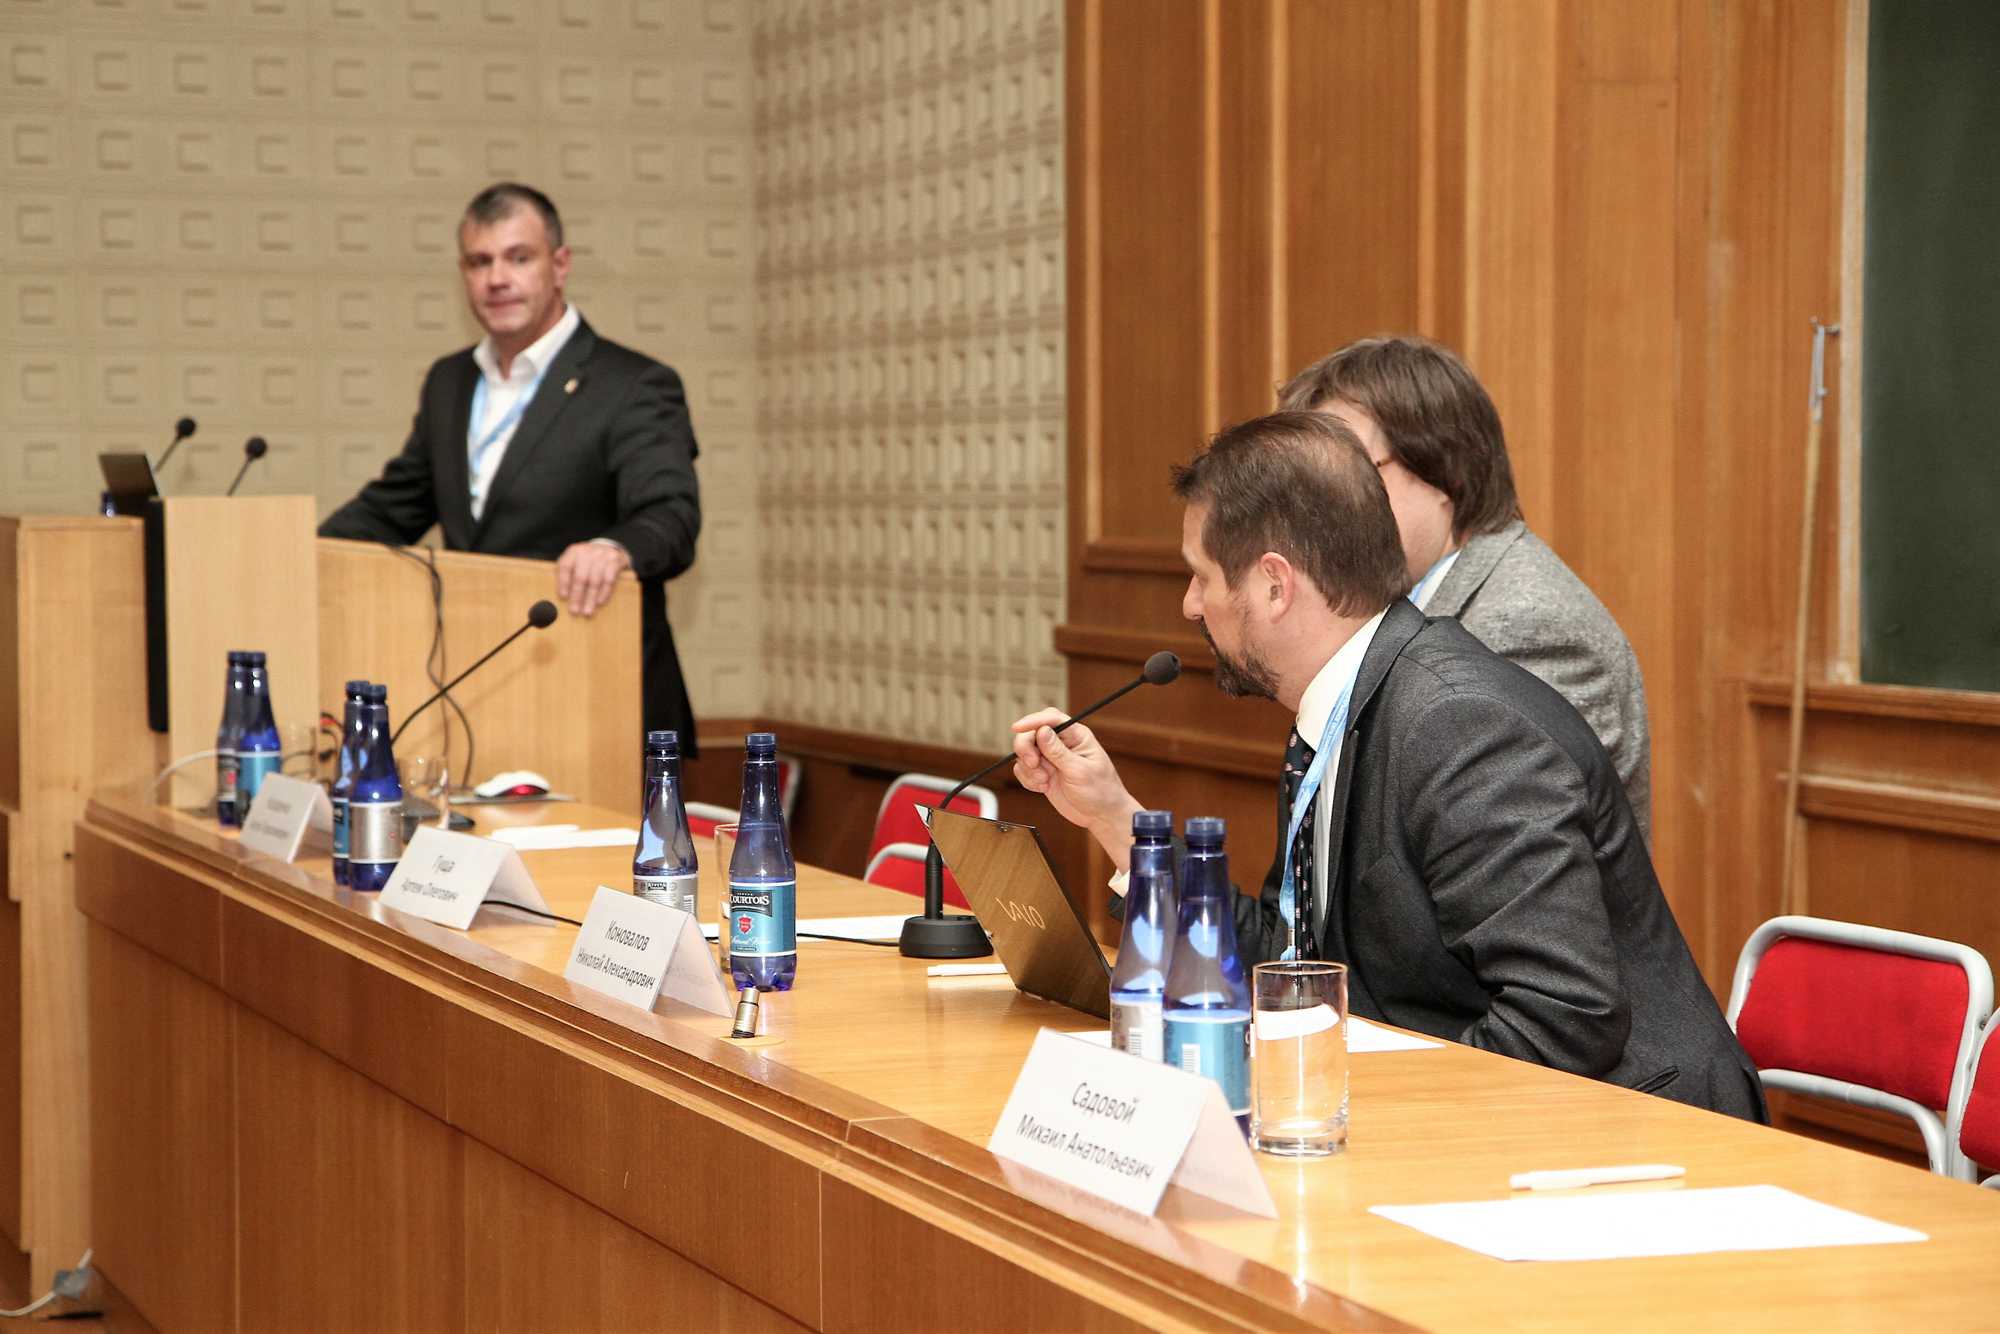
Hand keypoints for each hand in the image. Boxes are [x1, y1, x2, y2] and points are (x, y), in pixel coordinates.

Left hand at [555, 541, 628, 616]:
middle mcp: (587, 551)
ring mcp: (602, 555)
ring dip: (591, 598)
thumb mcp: (574, 562)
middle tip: (574, 611)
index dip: (563, 582)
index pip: (566, 566)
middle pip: (581, 576)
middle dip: (577, 596)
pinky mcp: (615, 561)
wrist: (609, 548)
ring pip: (595, 580)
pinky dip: (604, 592)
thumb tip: (562, 597)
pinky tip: (600, 602)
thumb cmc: (587, 561)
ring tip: (587, 611)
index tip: (563, 597)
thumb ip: (567, 575)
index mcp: (573, 551)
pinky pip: (609, 580)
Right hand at [1010, 707, 1144, 869]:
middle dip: (1027, 749)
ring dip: (1028, 769)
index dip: (1032, 720)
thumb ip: (1058, 752)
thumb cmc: (1100, 791)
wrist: (1101, 816)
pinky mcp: (1043, 773)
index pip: (1051, 719)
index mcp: (1076, 736)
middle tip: (1034, 765)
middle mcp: (1061, 744)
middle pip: (1031, 733)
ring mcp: (1050, 759)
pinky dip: (1027, 779)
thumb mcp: (1080, 771)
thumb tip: (1042, 730)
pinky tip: (1042, 788)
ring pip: (1024, 752)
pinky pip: (1023, 769)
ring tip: (1044, 782)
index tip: (1017, 728)